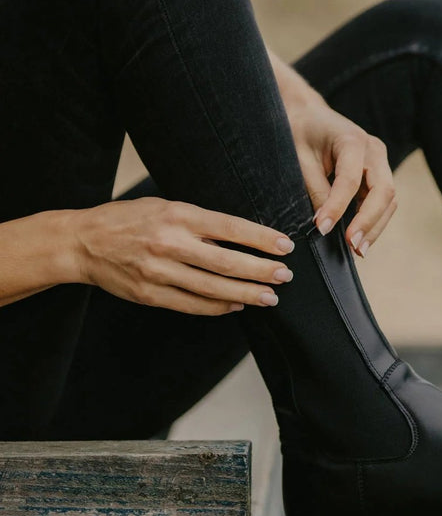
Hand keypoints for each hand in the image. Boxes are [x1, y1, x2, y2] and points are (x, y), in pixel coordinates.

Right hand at [69, 198, 295, 315]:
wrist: (82, 242)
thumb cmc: (129, 220)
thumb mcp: (166, 207)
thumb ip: (200, 223)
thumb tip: (242, 239)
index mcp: (177, 215)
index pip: (230, 227)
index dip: (261, 239)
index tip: (285, 246)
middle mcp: (169, 243)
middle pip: (227, 262)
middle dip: (261, 271)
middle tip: (284, 275)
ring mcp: (158, 272)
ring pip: (213, 288)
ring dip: (247, 294)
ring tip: (270, 296)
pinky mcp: (150, 294)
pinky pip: (192, 305)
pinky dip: (218, 307)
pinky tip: (237, 305)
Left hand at [288, 100, 395, 256]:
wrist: (309, 115)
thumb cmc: (301, 132)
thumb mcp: (299, 158)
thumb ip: (314, 187)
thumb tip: (325, 223)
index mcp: (352, 140)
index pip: (350, 180)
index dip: (337, 207)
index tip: (321, 229)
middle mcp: (374, 150)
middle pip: (383, 191)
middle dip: (369, 221)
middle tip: (353, 246)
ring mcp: (380, 161)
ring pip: (389, 200)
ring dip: (376, 226)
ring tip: (359, 249)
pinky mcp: (378, 173)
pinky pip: (383, 201)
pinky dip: (374, 220)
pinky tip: (361, 237)